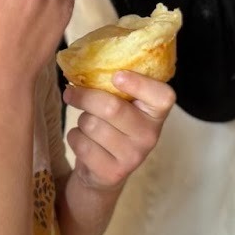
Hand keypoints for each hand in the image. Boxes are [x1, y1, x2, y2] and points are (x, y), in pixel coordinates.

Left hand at [64, 73, 174, 191]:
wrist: (107, 171)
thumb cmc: (114, 126)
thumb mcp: (124, 106)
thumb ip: (117, 87)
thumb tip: (85, 62)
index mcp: (156, 113)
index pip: (163, 97)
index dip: (140, 84)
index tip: (116, 75)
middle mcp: (150, 135)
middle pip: (111, 107)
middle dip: (85, 96)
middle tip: (71, 92)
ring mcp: (133, 156)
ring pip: (92, 125)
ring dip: (81, 120)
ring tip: (87, 123)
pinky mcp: (113, 172)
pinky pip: (81, 143)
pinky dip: (75, 137)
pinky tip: (83, 140)